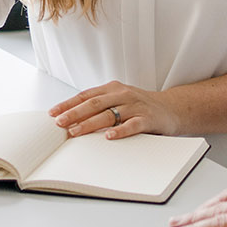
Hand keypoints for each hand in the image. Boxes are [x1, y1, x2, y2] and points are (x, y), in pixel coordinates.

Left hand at [49, 81, 185, 140]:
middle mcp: (123, 95)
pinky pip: (132, 125)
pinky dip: (120, 131)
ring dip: (90, 124)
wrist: (172, 108)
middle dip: (74, 113)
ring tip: (76, 132)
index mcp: (113, 89)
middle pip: (94, 103)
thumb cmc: (141, 106)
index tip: (53, 113)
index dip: (68, 104)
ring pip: (109, 114)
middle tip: (60, 123)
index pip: (86, 95)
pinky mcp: (148, 119)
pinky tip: (108, 136)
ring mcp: (135, 106)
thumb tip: (71, 119)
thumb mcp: (119, 100)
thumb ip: (100, 107)